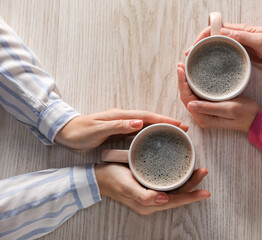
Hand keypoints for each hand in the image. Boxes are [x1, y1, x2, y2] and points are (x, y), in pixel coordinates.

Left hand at [55, 109, 188, 148]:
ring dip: (161, 126)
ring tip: (175, 133)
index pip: (147, 116)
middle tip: (184, 129)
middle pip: (150, 118)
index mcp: (121, 116)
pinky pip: (139, 129)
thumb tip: (139, 122)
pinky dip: (150, 131)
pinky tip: (155, 137)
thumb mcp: (98, 130)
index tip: (178, 124)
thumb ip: (118, 126)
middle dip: (167, 122)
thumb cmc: (80, 132)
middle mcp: (124, 117)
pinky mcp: (119, 129)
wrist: (66, 131)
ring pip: (146, 123)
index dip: (164, 120)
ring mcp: (122, 123)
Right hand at [94, 163, 209, 214]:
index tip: (205, 192)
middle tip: (203, 171)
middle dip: (193, 184)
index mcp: (149, 204)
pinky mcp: (149, 186)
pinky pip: (168, 185)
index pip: (175, 201)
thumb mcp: (127, 187)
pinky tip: (183, 171)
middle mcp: (153, 201)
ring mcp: (152, 194)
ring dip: (188, 181)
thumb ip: (144, 196)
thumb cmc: (113, 180)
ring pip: (175, 190)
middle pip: (178, 195)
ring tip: (198, 170)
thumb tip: (164, 200)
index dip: (191, 196)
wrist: (100, 177)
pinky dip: (178, 178)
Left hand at [177, 63, 259, 131]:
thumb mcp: (228, 109)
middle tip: (181, 65)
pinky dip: (194, 85)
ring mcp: (205, 112)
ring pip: (191, 95)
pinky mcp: (210, 107)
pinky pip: (198, 95)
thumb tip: (190, 105)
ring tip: (184, 68)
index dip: (182, 83)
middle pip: (186, 96)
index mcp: (203, 118)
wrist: (255, 118)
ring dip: (187, 82)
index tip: (181, 69)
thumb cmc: (245, 114)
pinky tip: (194, 76)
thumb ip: (209, 108)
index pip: (187, 98)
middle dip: (182, 81)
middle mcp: (202, 116)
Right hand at [185, 23, 261, 65]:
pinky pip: (227, 54)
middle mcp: (238, 36)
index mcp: (241, 30)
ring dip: (207, 52)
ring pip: (219, 46)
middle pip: (214, 37)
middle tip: (190, 57)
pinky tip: (213, 66)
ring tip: (197, 62)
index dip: (202, 36)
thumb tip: (222, 32)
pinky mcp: (244, 53)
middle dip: (200, 45)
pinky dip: (217, 58)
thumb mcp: (261, 40)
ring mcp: (241, 45)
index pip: (216, 29)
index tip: (193, 47)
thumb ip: (242, 36)